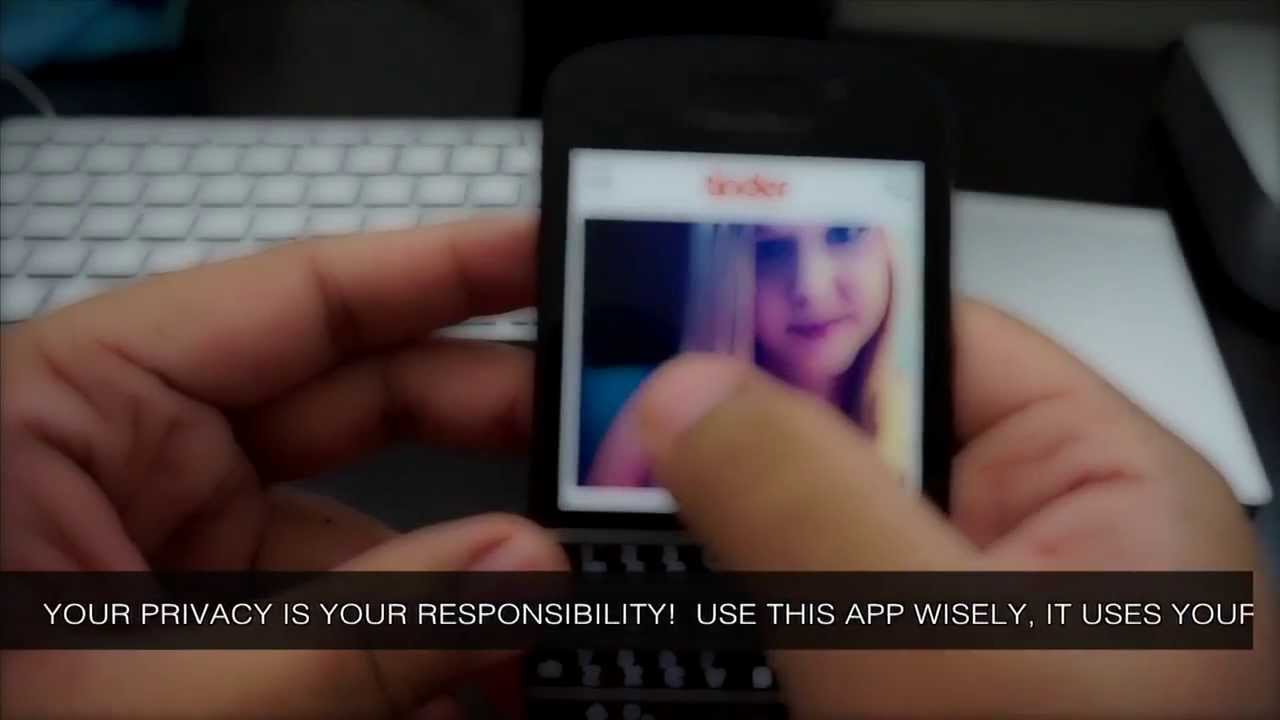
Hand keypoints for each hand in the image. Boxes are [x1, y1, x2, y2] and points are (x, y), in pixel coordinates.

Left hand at [1, 217, 566, 717]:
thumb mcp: (147, 700)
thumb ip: (344, 643)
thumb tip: (526, 572)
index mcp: (72, 409)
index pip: (296, 302)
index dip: (440, 268)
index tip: (556, 256)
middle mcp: (124, 460)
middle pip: (348, 403)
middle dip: (485, 429)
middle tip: (604, 438)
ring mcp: (161, 550)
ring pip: (353, 535)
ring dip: (459, 584)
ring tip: (562, 619)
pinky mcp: (184, 631)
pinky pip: (324, 620)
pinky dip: (408, 657)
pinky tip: (483, 690)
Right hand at [621, 301, 1277, 716]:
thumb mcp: (938, 658)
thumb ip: (809, 501)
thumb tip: (687, 389)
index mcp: (1103, 489)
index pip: (932, 333)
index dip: (797, 312)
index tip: (669, 313)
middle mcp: (1035, 551)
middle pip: (849, 440)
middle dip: (731, 447)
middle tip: (608, 446)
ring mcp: (965, 635)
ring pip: (803, 541)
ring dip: (711, 548)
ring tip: (615, 545)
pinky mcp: (907, 696)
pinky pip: (798, 626)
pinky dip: (726, 629)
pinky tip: (668, 640)